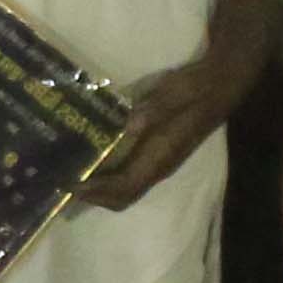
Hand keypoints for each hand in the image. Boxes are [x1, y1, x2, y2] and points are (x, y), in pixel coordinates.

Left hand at [79, 54, 239, 210]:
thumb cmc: (194, 90)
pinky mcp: (158, 154)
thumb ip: (150, 112)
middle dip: (93, 196)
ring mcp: (159, 162)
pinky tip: (94, 158)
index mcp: (160, 158)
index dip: (96, 191)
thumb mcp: (171, 95)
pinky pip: (130, 175)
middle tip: (62, 185)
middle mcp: (158, 167)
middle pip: (123, 197)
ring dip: (100, 188)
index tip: (69, 185)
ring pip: (126, 188)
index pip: (124, 187)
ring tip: (73, 175)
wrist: (220, 85)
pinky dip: (109, 175)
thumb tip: (125, 129)